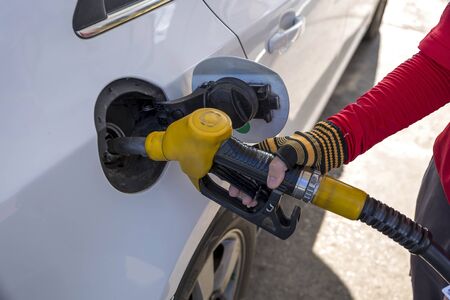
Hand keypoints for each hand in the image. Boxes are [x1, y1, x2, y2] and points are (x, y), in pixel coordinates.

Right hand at [228, 120, 346, 206]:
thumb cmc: (310, 146)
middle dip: (243, 187)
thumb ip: (280, 163)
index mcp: (266, 149)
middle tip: (242, 198)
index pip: (246, 161)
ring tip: (249, 202)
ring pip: (259, 182)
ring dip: (252, 192)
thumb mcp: (293, 151)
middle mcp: (269, 159)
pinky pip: (270, 187)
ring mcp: (277, 169)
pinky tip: (259, 201)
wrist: (328, 151)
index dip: (238, 174)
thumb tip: (271, 182)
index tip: (235, 187)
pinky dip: (264, 195)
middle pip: (250, 174)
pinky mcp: (285, 177)